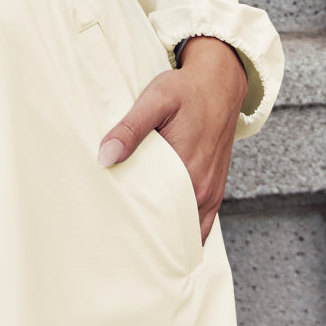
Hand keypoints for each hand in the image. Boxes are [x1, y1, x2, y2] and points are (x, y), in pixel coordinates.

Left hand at [96, 36, 248, 245]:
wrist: (220, 83)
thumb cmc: (187, 90)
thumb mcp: (155, 99)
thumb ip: (130, 128)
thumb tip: (105, 156)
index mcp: (188, 173)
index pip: (159, 219)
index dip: (137, 231)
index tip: (113, 237)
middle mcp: (203, 191)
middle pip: (173, 229)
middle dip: (149, 238)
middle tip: (118, 242)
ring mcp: (211, 192)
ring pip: (188, 229)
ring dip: (167, 235)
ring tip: (136, 239)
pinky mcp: (214, 188)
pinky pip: (200, 221)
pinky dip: (183, 228)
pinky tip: (162, 227)